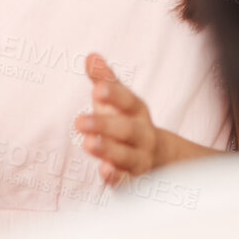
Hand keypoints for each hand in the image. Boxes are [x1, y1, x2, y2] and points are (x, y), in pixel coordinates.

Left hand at [76, 53, 170, 183]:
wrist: (160, 158)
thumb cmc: (127, 122)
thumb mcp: (118, 102)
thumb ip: (104, 80)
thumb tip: (91, 56)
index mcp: (137, 112)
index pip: (128, 101)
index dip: (115, 95)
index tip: (98, 89)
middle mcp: (142, 135)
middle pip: (127, 130)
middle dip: (105, 125)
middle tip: (79, 121)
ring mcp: (140, 159)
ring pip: (127, 156)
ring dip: (108, 150)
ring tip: (88, 144)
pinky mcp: (134, 181)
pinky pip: (127, 181)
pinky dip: (117, 178)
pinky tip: (105, 171)